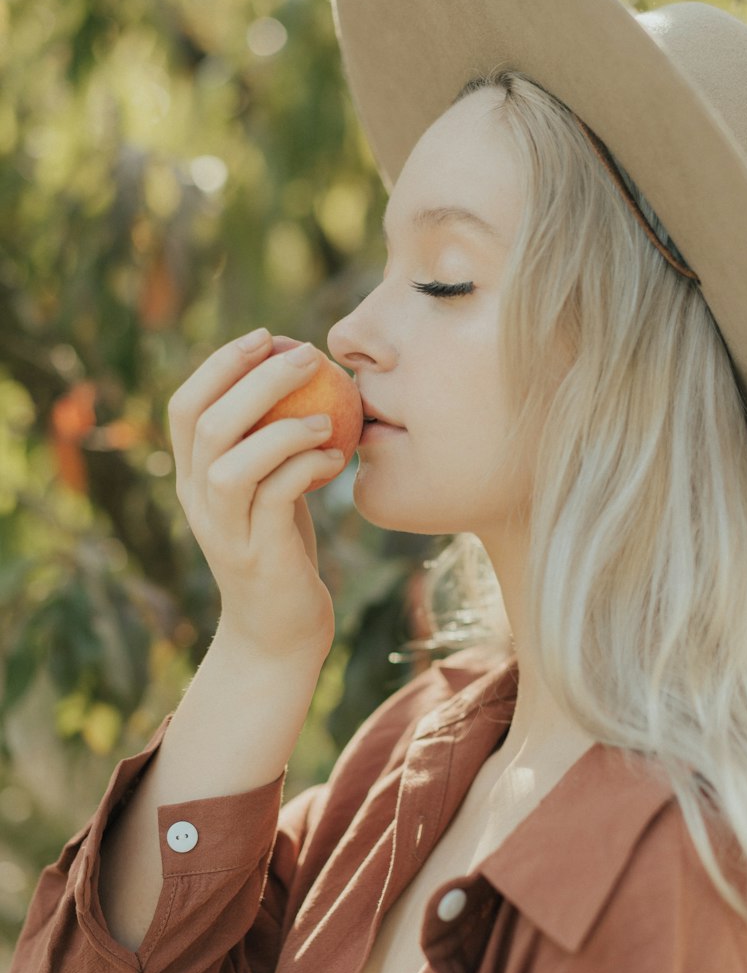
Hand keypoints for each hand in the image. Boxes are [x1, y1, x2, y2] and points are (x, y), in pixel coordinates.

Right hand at [168, 329, 345, 663]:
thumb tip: (302, 372)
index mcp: (193, 477)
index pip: (185, 406)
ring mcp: (224, 531)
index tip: (265, 337)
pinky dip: (305, 467)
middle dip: (255, 379)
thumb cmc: (282, 549)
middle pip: (208, 423)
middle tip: (306, 355)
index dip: (220, 364)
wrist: (278, 635)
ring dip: (280, 426)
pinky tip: (335, 458)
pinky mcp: (258, 555)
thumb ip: (270, 442)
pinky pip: (275, 498)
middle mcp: (197, 501)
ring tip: (326, 417)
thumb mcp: (269, 489)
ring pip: (230, 462)